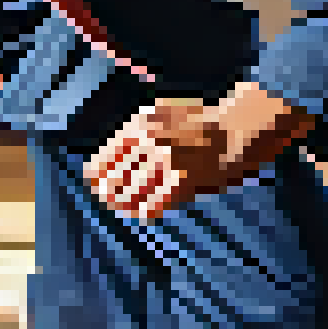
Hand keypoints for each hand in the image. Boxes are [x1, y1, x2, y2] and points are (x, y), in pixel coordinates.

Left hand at [84, 84, 314, 219]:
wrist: (235, 129)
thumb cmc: (198, 121)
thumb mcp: (161, 112)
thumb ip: (137, 129)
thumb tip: (110, 153)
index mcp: (140, 125)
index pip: (108, 155)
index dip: (97, 172)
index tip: (92, 180)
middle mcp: (149, 143)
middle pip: (118, 176)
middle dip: (108, 190)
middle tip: (104, 198)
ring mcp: (165, 163)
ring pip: (133, 191)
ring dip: (124, 203)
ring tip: (119, 208)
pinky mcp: (181, 181)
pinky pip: (154, 203)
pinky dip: (144, 211)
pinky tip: (140, 216)